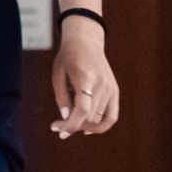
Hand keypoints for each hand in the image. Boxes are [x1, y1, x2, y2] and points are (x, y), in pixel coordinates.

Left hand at [50, 19, 118, 138]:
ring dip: (83, 126)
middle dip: (72, 126)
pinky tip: (87, 129)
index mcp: (86, 77)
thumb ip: (62, 98)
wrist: (86, 41)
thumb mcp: (58, 75)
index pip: (82, 108)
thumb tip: (66, 119)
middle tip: (57, 126)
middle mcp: (101, 84)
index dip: (71, 124)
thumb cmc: (68, 57)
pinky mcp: (115, 91)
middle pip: (89, 117)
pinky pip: (112, 116)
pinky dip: (101, 126)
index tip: (59, 130)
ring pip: (98, 119)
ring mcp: (111, 88)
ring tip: (69, 124)